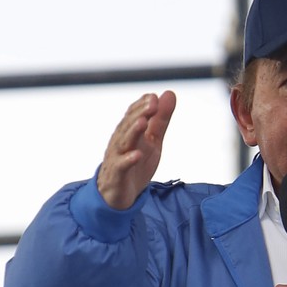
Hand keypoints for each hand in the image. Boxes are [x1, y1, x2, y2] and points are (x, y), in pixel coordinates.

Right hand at [97, 91, 176, 209]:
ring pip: (123, 142)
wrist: (119, 193)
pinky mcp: (117, 175)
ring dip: (133, 131)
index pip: (133, 114)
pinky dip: (128, 160)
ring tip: (143, 122)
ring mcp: (117, 157)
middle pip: (128, 125)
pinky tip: (136, 155)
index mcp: (129, 131)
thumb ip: (161, 119)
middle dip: (140, 113)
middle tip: (152, 104)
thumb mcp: (153, 140)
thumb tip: (169, 93)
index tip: (154, 97)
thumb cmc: (136, 162)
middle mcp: (121, 141)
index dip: (143, 105)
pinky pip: (121, 166)